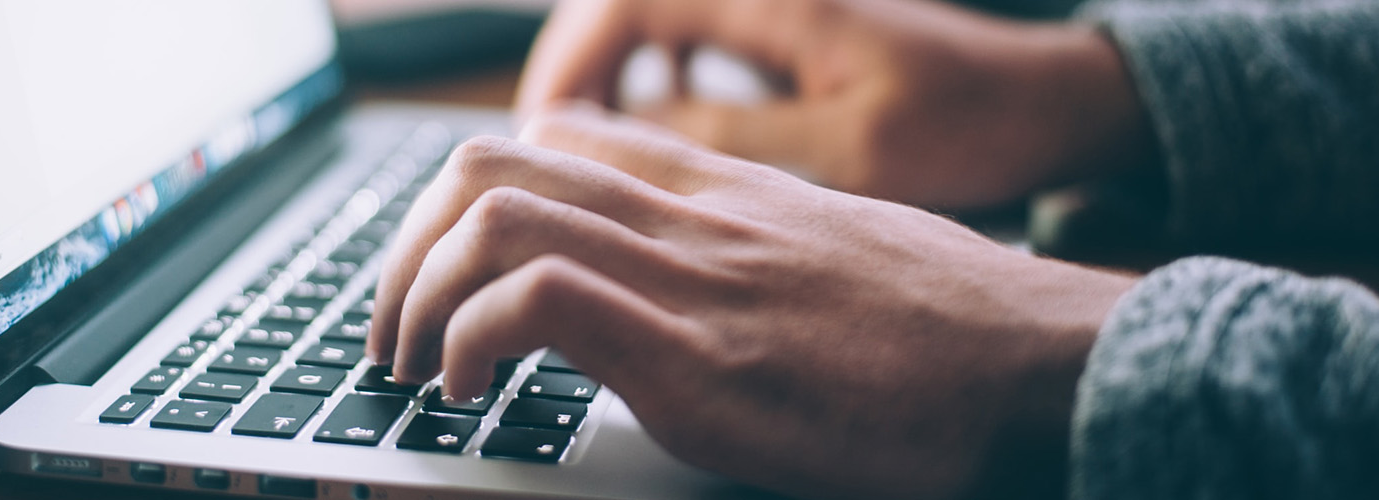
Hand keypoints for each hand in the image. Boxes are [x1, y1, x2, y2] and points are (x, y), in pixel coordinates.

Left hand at [368, 106, 1135, 497]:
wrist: (1045, 365)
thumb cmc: (952, 329)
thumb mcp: (833, 255)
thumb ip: (746, 251)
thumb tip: (690, 290)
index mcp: (719, 192)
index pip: (555, 140)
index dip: (466, 200)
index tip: (444, 272)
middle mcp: (691, 216)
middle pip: (492, 164)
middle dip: (407, 248)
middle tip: (394, 328)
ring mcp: (692, 278)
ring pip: (493, 215)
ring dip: (416, 294)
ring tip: (413, 365)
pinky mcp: (699, 357)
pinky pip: (538, 301)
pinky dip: (470, 340)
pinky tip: (471, 391)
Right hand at [516, 0, 1154, 208]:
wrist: (1052, 104)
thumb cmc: (970, 124)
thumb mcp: (845, 146)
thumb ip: (727, 136)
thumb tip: (616, 140)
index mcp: (772, 0)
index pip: (628, 5)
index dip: (568, 68)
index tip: (537, 137)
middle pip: (621, 8)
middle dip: (568, 76)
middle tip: (539, 152)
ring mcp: (773, 8)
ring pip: (649, 27)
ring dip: (605, 82)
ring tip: (578, 155)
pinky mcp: (786, 34)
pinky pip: (688, 45)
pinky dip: (653, 87)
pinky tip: (652, 137)